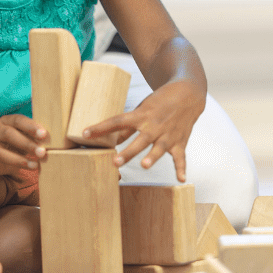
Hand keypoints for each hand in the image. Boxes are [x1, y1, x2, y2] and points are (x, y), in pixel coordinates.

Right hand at [0, 114, 46, 182]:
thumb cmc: (19, 138)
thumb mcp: (25, 133)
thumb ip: (35, 136)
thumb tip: (50, 143)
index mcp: (5, 121)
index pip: (18, 120)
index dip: (31, 127)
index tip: (44, 135)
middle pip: (9, 135)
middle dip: (27, 144)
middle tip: (42, 152)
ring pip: (0, 154)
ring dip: (18, 160)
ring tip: (35, 166)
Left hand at [83, 79, 204, 180]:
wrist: (188, 93)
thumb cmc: (159, 101)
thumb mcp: (142, 109)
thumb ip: (129, 127)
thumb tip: (113, 140)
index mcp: (141, 115)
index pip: (116, 121)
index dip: (100, 128)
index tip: (84, 134)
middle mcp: (154, 125)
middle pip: (139, 140)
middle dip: (128, 151)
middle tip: (115, 162)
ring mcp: (168, 134)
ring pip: (159, 148)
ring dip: (152, 157)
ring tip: (144, 165)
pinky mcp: (180, 141)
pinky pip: (181, 157)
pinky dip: (181, 168)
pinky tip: (180, 179)